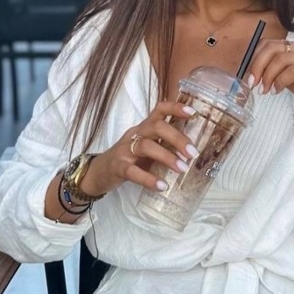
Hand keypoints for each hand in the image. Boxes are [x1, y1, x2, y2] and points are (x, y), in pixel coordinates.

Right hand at [80, 101, 198, 195]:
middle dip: (177, 138)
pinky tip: (162, 186)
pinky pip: (133, 171)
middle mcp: (135, 134)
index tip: (193, 112)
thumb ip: (165, 144)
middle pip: (156, 127)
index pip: (159, 110)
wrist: (99, 172)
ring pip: (146, 146)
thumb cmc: (130, 158)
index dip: (175, 108)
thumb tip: (193, 150)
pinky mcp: (118, 167)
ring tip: (182, 169)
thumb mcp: (148, 146)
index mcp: (144, 127)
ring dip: (167, 157)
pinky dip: (149, 179)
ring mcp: (125, 150)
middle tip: (193, 153)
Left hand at [247, 39, 293, 121]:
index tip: (249, 77)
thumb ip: (274, 71)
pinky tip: (277, 91)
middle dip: (257, 66)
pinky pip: (293, 70)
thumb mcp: (288, 78)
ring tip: (265, 90)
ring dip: (268, 76)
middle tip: (252, 84)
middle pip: (272, 48)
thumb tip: (252, 72)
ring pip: (281, 59)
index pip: (268, 43)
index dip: (254, 58)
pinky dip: (280, 81)